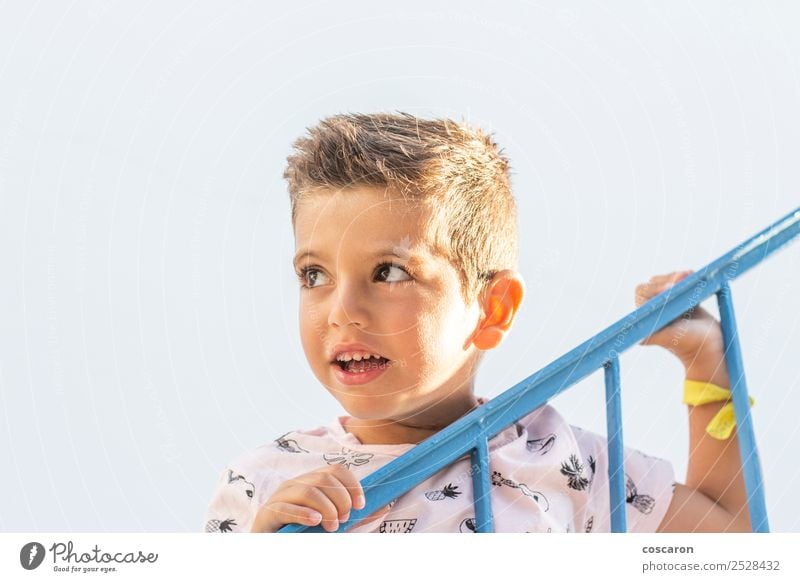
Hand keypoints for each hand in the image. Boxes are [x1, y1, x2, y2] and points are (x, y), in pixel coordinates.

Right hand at [250, 465, 390, 532]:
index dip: (352, 485)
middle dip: (340, 499)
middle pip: (324, 478)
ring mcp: (279, 497)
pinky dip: (304, 513)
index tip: (361, 505)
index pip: (335, 470)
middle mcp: (295, 484)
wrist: (272, 550)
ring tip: (332, 527)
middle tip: (345, 519)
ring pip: (308, 490)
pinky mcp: (267, 514)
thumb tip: (384, 507)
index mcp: (311, 482)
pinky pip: (286, 507)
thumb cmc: (305, 535)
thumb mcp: (334, 525)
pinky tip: (315, 522)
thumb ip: (356, 518)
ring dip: (326, 508)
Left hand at [634, 270, 724, 365]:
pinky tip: (694, 275)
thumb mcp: (669, 338)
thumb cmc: (689, 344)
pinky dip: (688, 278)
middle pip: (655, 283)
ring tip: (690, 274)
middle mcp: (654, 309)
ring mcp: (669, 304)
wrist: (711, 348)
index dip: (656, 286)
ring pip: (669, 281)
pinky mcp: (683, 300)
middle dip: (670, 278)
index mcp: (645, 316)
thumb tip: (638, 335)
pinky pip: (682, 283)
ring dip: (678, 276)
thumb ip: (652, 334)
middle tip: (685, 275)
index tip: (672, 288)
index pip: (643, 291)